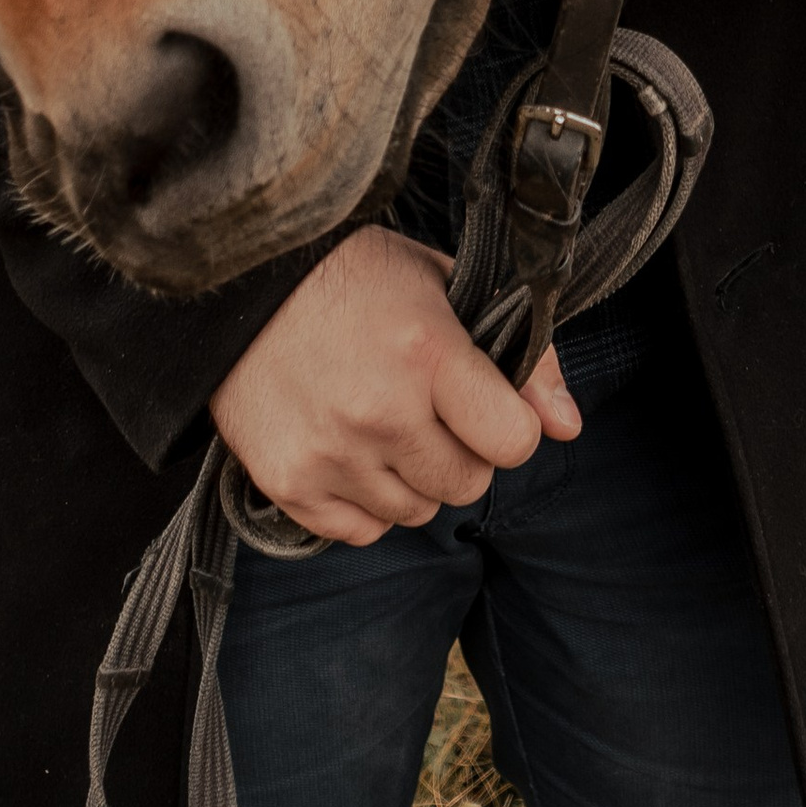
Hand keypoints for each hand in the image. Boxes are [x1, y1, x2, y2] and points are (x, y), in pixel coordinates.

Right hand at [209, 226, 579, 545]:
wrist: (237, 281)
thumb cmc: (348, 273)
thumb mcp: (443, 283)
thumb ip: (518, 354)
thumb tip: (569, 426)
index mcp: (427, 353)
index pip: (513, 442)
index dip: (509, 425)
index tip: (484, 403)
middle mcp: (381, 413)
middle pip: (466, 485)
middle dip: (461, 452)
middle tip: (427, 408)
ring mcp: (331, 455)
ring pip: (415, 514)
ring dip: (411, 479)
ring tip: (381, 422)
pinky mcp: (288, 484)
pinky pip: (360, 533)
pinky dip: (363, 503)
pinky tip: (348, 449)